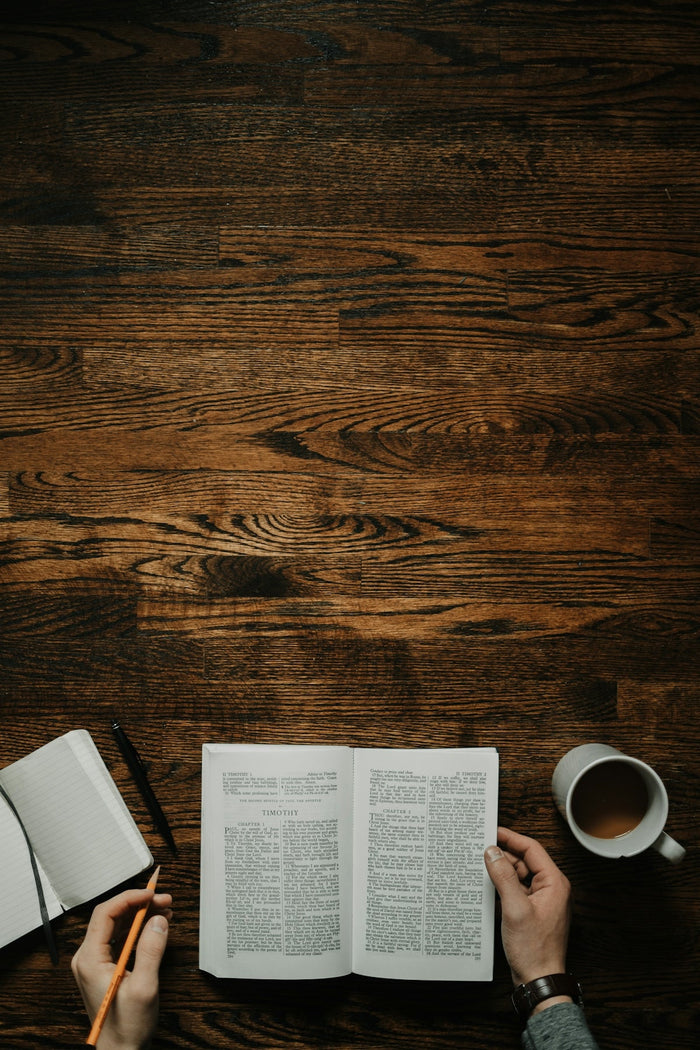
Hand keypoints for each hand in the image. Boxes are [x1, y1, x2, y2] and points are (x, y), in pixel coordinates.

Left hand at [71, 887, 171, 1049]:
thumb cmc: (126, 1028)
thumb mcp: (144, 988)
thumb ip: (151, 950)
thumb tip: (158, 920)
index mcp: (90, 960)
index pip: (105, 913)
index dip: (130, 898)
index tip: (152, 893)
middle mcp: (88, 958)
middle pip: (111, 916)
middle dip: (139, 904)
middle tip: (165, 900)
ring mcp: (95, 963)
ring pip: (117, 925)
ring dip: (141, 915)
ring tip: (165, 910)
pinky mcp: (104, 968)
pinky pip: (120, 938)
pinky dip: (138, 929)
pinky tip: (156, 926)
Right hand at [484, 827, 571, 1006]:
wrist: (539, 981)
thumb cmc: (534, 950)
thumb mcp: (514, 908)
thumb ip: (503, 876)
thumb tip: (492, 852)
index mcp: (554, 883)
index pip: (532, 849)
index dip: (511, 838)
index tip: (492, 831)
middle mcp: (551, 889)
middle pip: (525, 861)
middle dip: (503, 855)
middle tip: (481, 849)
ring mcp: (542, 901)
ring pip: (520, 875)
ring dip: (502, 871)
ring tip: (481, 867)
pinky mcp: (533, 911)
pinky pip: (517, 890)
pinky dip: (504, 886)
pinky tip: (488, 886)